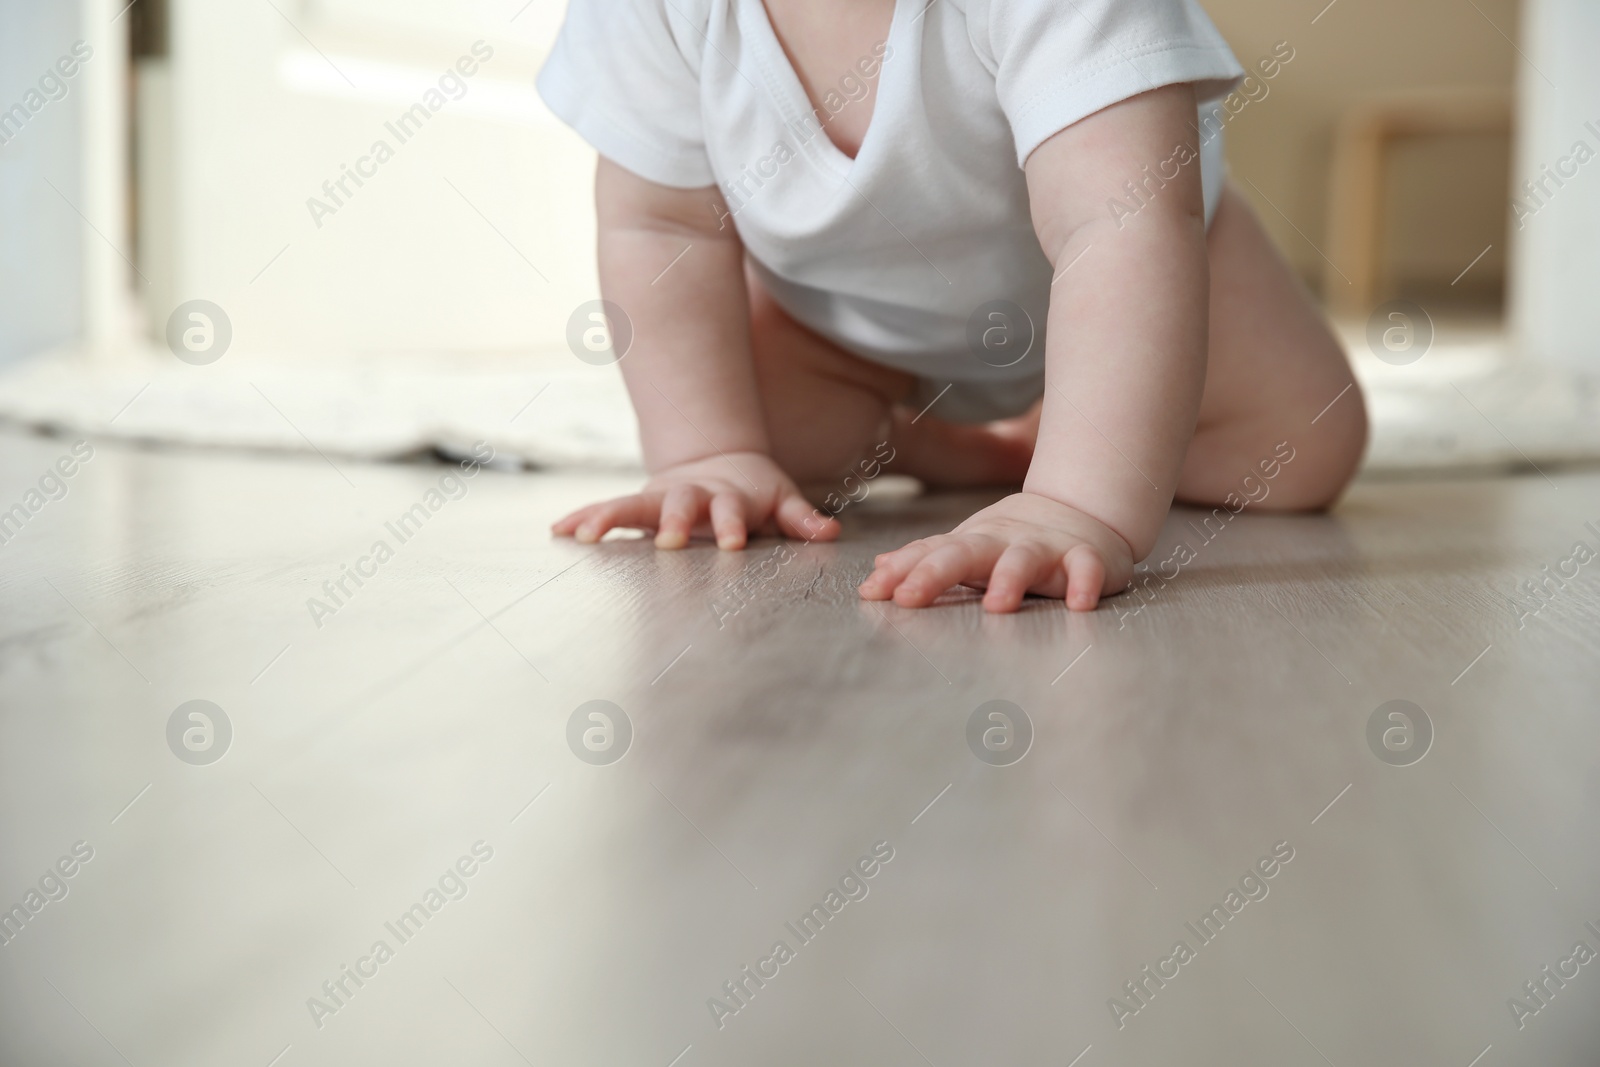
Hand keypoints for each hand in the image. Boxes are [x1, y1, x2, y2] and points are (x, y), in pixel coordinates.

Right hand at [551, 452, 838, 549]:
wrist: (719, 460)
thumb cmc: (753, 489)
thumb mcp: (781, 498)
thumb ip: (802, 518)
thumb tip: (829, 533)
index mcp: (726, 496)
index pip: (731, 510)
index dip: (731, 524)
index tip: (732, 542)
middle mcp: (689, 496)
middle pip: (679, 505)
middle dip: (673, 521)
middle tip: (667, 540)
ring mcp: (660, 498)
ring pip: (633, 504)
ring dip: (610, 518)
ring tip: (585, 534)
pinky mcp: (638, 505)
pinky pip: (608, 510)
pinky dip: (584, 518)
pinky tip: (559, 531)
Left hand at [857, 492, 1133, 611]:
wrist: (1080, 512)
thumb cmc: (1013, 540)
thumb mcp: (968, 546)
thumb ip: (926, 559)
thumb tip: (877, 568)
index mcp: (972, 542)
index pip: (930, 553)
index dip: (901, 571)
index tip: (872, 592)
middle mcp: (1003, 542)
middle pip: (965, 553)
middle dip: (935, 573)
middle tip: (908, 598)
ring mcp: (1045, 548)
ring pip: (1024, 560)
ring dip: (1010, 579)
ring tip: (997, 606)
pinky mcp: (1085, 558)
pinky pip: (1086, 569)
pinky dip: (1084, 583)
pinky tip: (1079, 603)